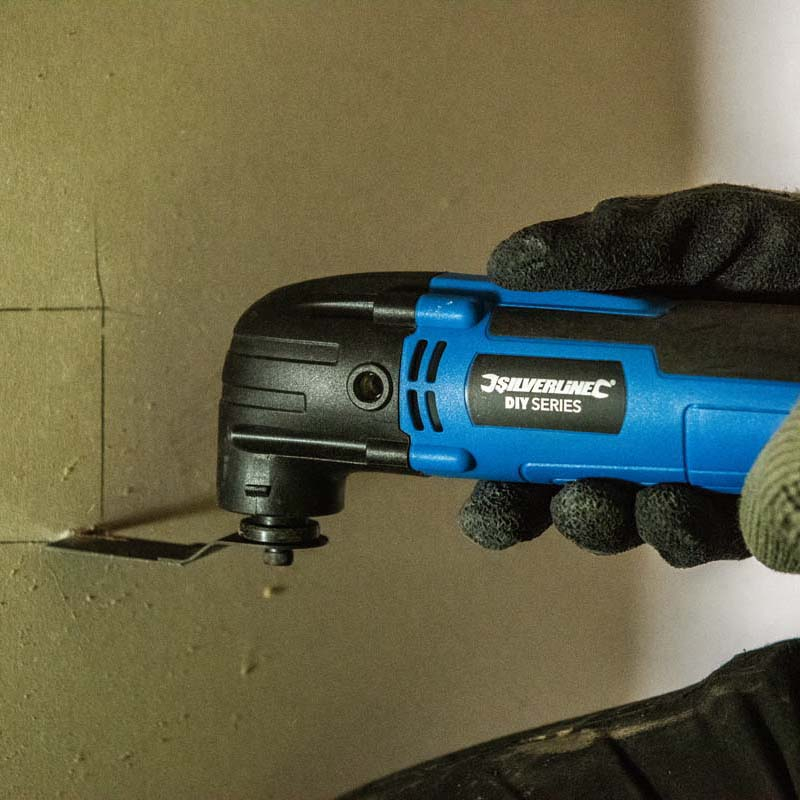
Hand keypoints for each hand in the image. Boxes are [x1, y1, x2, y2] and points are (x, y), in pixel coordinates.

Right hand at [460, 185, 799, 571]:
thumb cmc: (798, 265)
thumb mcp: (707, 234)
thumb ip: (619, 246)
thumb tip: (511, 263)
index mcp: (618, 354)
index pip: (533, 390)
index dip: (483, 415)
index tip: (446, 431)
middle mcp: (644, 415)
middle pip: (557, 470)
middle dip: (517, 500)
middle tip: (497, 502)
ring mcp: (690, 465)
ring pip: (616, 516)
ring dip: (587, 519)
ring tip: (588, 499)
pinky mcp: (746, 505)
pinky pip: (695, 537)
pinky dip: (671, 530)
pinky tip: (668, 504)